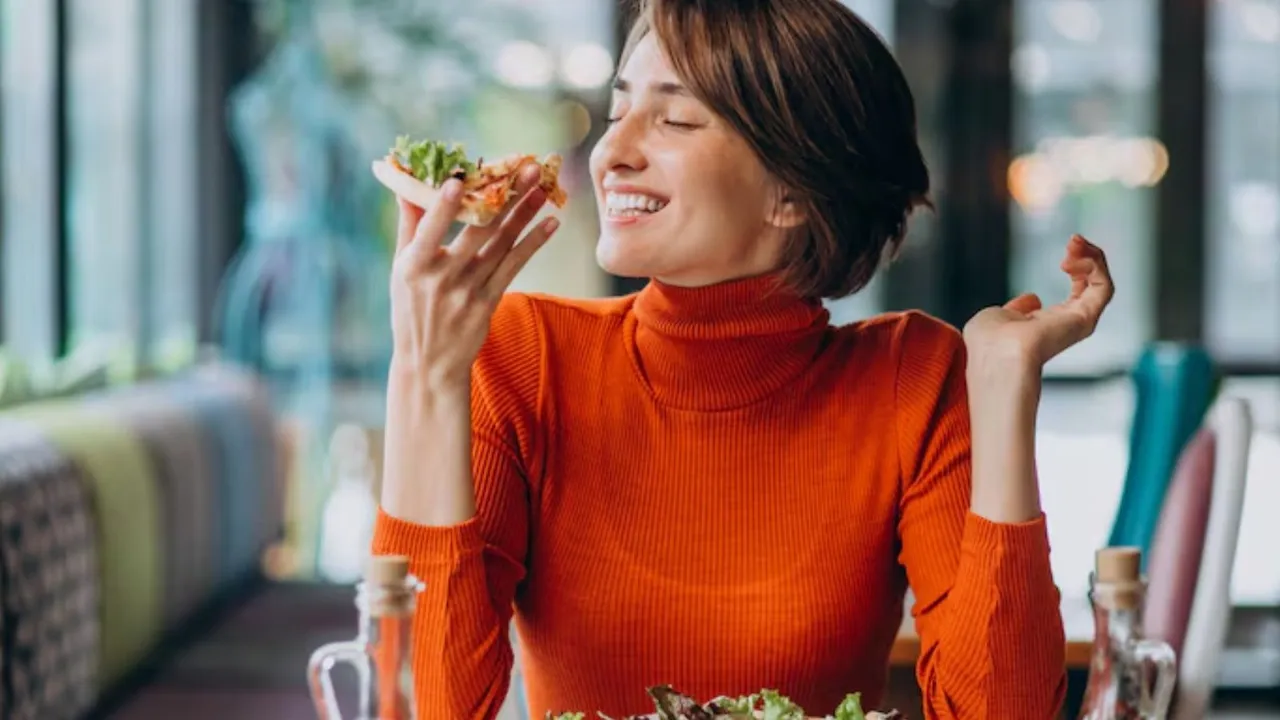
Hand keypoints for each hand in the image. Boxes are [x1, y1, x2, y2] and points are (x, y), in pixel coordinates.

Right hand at [389, 163, 559, 390]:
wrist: (429, 362)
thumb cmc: (410, 308)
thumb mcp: (400, 269)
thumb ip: (409, 226)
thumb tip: (405, 184)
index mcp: (413, 266)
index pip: (430, 230)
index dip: (445, 206)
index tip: (460, 179)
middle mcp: (443, 277)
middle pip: (478, 230)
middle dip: (505, 196)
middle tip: (527, 168)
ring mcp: (469, 291)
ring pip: (502, 244)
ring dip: (526, 213)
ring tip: (544, 188)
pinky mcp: (489, 302)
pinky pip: (515, 266)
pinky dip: (534, 244)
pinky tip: (551, 223)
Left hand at [963, 235, 1114, 371]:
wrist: (996, 353)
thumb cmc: (987, 341)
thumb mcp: (996, 316)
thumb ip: (1015, 308)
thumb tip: (1032, 299)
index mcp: (1048, 324)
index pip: (1077, 293)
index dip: (1075, 268)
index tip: (1064, 256)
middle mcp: (1067, 325)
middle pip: (1093, 285)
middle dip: (1087, 257)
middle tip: (1073, 240)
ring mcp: (1079, 323)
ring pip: (1102, 284)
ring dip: (1094, 256)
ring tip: (1075, 242)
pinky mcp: (1086, 319)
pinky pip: (1104, 287)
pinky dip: (1095, 265)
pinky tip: (1076, 255)